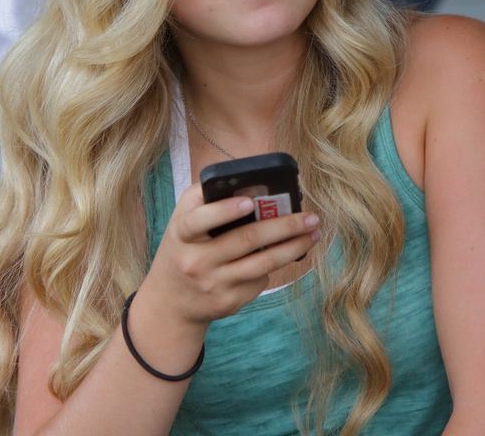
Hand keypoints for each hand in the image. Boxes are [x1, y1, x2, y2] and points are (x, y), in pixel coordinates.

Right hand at [145, 183, 320, 325]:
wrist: (170, 302)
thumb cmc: (183, 247)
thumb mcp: (181, 220)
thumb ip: (205, 198)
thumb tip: (247, 183)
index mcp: (181, 235)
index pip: (198, 221)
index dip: (224, 211)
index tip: (249, 202)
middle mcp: (196, 262)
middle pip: (245, 241)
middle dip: (283, 226)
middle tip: (310, 216)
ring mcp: (214, 284)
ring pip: (262, 263)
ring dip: (293, 247)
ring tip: (313, 233)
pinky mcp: (229, 302)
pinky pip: (260, 279)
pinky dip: (276, 263)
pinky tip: (289, 252)